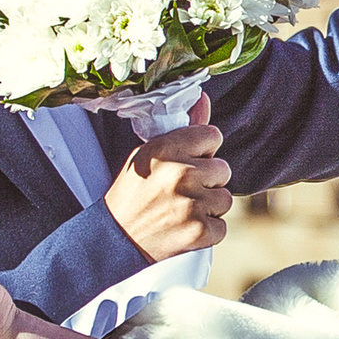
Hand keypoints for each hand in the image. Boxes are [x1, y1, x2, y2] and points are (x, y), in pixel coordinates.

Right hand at [104, 95, 231, 259]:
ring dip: (208, 207)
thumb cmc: (133, 195)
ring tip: (181, 211)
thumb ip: (181, 129)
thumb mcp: (148, 156)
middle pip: (223, 168)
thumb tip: (202, 98)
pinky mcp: (199, 231)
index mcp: (165, 149)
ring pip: (224, 198)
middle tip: (181, 193)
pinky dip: (206, 232)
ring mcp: (191, 204)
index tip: (188, 163)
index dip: (202, 152)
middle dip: (207, 181)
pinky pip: (222, 226)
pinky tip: (183, 229)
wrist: (114, 240)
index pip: (212, 135)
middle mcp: (180, 174)